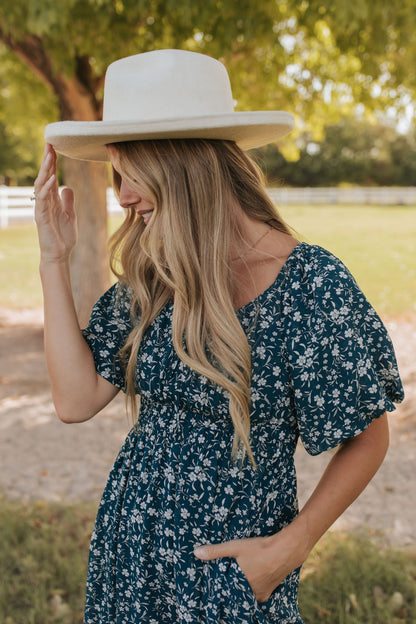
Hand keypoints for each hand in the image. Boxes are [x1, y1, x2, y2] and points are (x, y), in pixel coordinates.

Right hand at [34, 144, 76, 263]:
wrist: (59, 254)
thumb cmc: (63, 236)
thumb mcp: (70, 214)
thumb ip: (67, 200)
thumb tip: (67, 187)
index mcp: (52, 199)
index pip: (50, 176)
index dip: (52, 162)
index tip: (54, 147)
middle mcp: (44, 201)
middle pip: (44, 176)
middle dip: (47, 161)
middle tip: (50, 144)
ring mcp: (42, 208)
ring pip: (41, 185)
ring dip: (45, 171)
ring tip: (50, 156)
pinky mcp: (41, 217)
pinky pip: (42, 200)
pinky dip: (47, 189)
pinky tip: (52, 180)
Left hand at [194, 527, 307, 603]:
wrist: (286, 550)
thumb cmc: (259, 549)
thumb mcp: (235, 547)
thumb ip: (216, 551)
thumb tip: (196, 553)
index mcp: (240, 585)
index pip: (225, 594)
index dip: (220, 591)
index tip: (214, 590)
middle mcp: (251, 593)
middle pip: (237, 596)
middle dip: (231, 591)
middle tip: (225, 585)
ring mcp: (261, 594)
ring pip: (247, 596)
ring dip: (242, 591)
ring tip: (237, 583)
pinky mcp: (270, 591)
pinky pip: (257, 596)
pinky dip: (253, 591)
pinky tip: (251, 583)